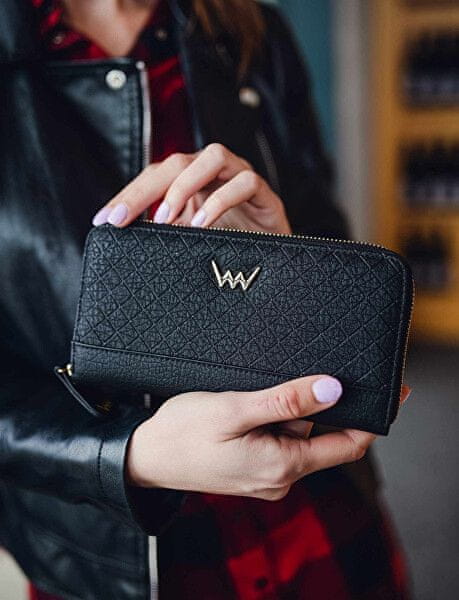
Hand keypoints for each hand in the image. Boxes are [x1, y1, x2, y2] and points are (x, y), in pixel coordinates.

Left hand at [92, 143, 291, 233]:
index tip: (103, 221)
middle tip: (123, 218)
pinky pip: (245, 182)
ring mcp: (240, 178)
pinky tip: (202, 223)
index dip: (127, 196)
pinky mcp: (265, 194)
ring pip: (214, 156)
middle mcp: (214, 173)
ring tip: (165, 219)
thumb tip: (126, 243)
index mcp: (192, 181)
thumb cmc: (230, 246)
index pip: (154, 177)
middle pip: (176, 162)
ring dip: (184, 186)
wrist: (274, 260)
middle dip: (145, 189)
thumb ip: (165, 236)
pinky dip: (220, 199)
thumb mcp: (190, 241)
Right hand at [126, 377, 409, 499]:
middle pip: (320, 434)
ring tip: (248, 396)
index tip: (393, 392)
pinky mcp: (253, 467)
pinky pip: (278, 440)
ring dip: (286, 411)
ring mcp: (266, 475)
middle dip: (310, 405)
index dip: (372, 419)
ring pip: (297, 434)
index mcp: (283, 466)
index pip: (348, 445)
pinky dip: (273, 420)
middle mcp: (280, 477)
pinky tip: (247, 406)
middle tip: (279, 381)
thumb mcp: (235, 409)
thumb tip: (334, 390)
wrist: (144, 455)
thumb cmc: (183, 432)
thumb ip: (286, 402)